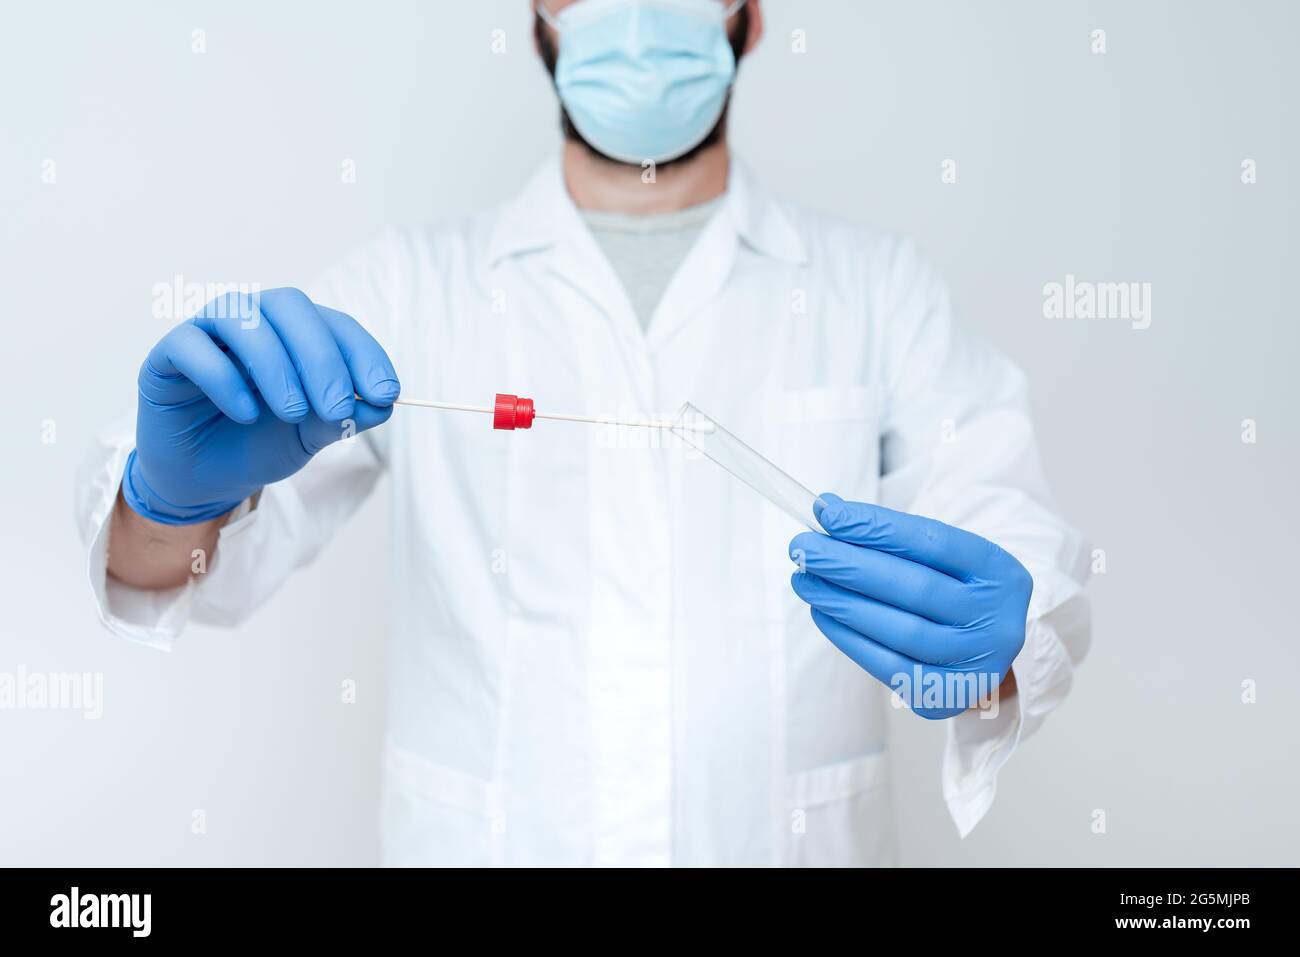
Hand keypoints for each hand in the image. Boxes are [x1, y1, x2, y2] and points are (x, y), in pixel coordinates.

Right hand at [124, 287, 399, 524]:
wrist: (206, 477)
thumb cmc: (260, 443)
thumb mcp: (311, 435)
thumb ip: (341, 417)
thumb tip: (379, 404)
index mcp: (295, 332)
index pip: (335, 324)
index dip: (364, 354)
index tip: (385, 393)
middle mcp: (254, 319)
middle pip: (290, 307)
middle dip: (321, 358)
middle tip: (337, 408)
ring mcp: (209, 331)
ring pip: (242, 319)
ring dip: (276, 366)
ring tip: (294, 414)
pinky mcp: (168, 354)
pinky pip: (192, 346)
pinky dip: (224, 378)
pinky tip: (246, 414)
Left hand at [789, 493, 1032, 718]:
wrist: (979, 650)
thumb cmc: (950, 592)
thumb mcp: (938, 559)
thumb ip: (890, 537)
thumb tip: (828, 512)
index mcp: (999, 572)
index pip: (933, 542)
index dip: (876, 527)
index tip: (827, 514)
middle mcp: (997, 618)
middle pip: (915, 587)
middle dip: (849, 564)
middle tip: (802, 548)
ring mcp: (976, 663)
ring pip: (901, 629)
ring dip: (842, 601)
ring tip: (804, 580)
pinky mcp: (945, 697)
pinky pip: (889, 666)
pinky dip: (848, 637)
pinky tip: (822, 612)